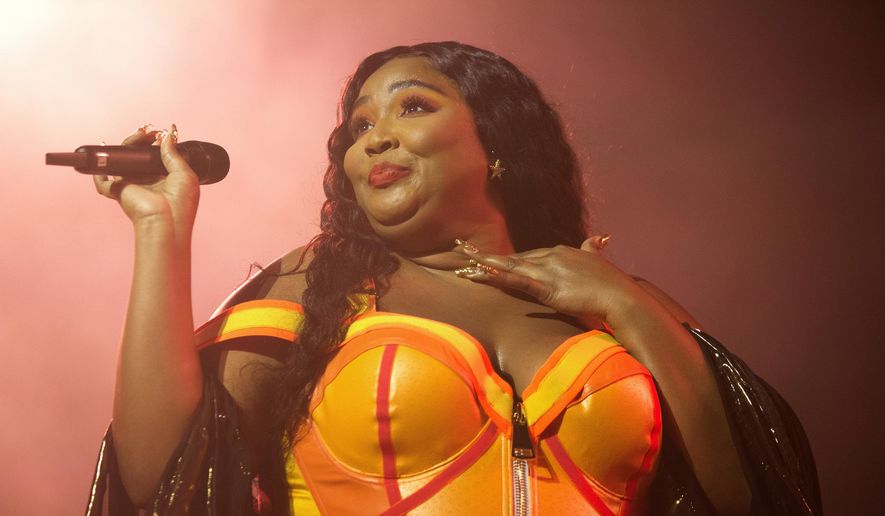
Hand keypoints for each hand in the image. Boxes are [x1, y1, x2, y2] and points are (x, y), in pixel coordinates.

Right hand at [93, 123, 199, 229]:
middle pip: (138, 155)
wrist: (166, 219)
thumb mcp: (184, 173)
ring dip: (129, 143)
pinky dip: (97, 169)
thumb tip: (168, 134)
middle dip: (142, 139)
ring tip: (140, 133)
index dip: (155, 142)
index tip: (161, 132)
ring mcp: (131, 185)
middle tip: (150, 130)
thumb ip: (173, 153)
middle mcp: (146, 181)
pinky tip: (101, 149)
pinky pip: (102, 180)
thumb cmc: (180, 202)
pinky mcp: (118, 190)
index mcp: (163, 179)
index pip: (154, 156)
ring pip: (123, 159)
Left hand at [454, 235, 646, 328]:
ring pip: (509, 266)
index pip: (527, 255)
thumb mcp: (599, 262)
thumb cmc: (612, 284)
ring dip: (484, 265)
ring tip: (463, 263)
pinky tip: (484, 274)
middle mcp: (551, 256)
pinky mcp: (547, 287)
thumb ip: (594, 249)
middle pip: (513, 257)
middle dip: (486, 257)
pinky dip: (499, 276)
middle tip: (462, 252)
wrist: (622, 296)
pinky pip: (517, 280)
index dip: (507, 258)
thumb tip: (600, 238)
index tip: (487, 259)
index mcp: (560, 252)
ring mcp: (548, 270)